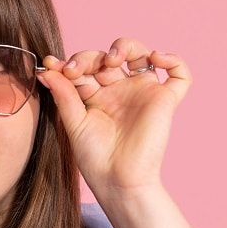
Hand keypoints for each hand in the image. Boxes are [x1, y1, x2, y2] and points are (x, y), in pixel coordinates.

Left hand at [37, 38, 190, 201]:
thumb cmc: (95, 159)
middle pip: (108, 57)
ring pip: (141, 54)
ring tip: (112, 59)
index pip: (85, 68)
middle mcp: (120, 91)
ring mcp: (143, 93)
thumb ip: (64, 95)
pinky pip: (180, 75)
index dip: (69, 63)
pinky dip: (174, 60)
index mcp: (97, 96)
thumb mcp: (74, 123)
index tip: (50, 65)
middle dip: (90, 57)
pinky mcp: (165, 101)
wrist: (118, 180)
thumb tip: (47, 70)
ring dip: (126, 47)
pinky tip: (156, 58)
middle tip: (75, 69)